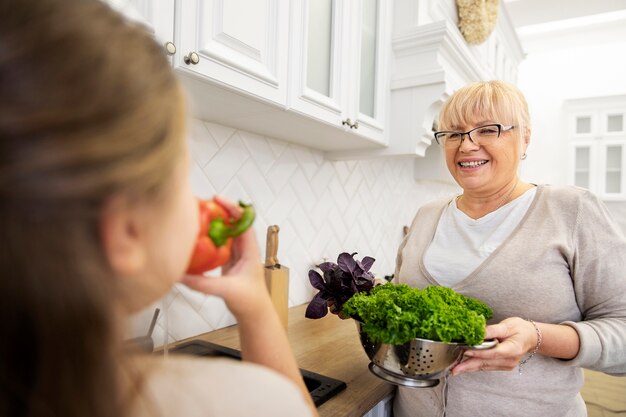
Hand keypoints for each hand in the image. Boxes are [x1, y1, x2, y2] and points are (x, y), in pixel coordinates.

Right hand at [181, 196, 269, 319]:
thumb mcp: (226, 290)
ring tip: (197, 214)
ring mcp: (236, 254)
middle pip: (233, 222)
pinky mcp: (228, 260)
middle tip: (202, 204)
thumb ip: (204, 284)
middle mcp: (244, 249)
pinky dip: (209, 236)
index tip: (217, 199)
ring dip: (213, 222)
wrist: (253, 313)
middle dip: (219, 211)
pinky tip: (196, 235)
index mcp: (250, 250)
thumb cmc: (249, 301)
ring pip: (225, 232)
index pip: (243, 222)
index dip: (232, 208)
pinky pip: (218, 243)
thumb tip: (182, 276)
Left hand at [451, 317, 536, 374]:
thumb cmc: (519, 329)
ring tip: (455, 369)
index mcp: (513, 349)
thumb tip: (477, 331)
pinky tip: (465, 366)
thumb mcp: (507, 325)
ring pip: (484, 367)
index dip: (478, 352)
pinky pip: (486, 367)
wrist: (530, 337)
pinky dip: (475, 366)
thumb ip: (492, 330)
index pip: (493, 352)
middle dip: (468, 365)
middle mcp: (510, 360)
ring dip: (469, 367)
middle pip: (486, 363)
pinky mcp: (502, 366)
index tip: (465, 351)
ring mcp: (506, 365)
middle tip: (454, 369)